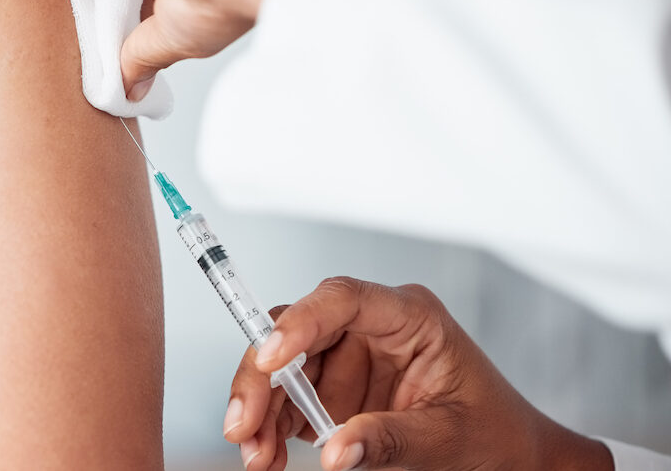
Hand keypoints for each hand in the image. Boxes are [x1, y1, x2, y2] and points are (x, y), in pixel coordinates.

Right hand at [224, 277, 612, 470]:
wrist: (512, 461)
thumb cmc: (497, 436)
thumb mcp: (449, 440)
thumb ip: (390, 441)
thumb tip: (334, 452)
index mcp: (409, 316)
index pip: (341, 300)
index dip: (298, 324)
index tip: (268, 360)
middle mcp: (371, 328)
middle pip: (296, 333)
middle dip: (261, 378)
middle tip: (242, 424)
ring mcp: (349, 357)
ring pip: (282, 367)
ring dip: (260, 410)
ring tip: (254, 454)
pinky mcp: (336, 389)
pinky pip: (289, 399)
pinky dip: (271, 427)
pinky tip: (267, 453)